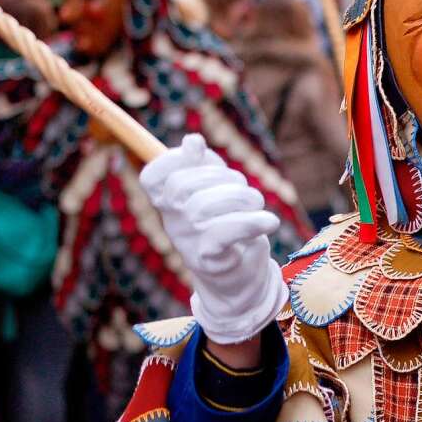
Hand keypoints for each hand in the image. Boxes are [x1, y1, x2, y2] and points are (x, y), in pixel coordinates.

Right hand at [140, 134, 286, 343]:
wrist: (241, 279)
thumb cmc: (229, 226)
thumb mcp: (216, 191)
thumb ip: (204, 165)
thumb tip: (192, 141)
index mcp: (170, 204)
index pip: (152, 177)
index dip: (172, 158)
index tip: (197, 150)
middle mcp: (174, 223)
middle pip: (182, 187)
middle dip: (221, 177)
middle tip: (245, 190)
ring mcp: (190, 243)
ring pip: (204, 206)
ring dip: (241, 197)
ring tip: (257, 205)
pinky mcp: (213, 260)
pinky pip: (225, 234)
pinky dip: (251, 223)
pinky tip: (269, 222)